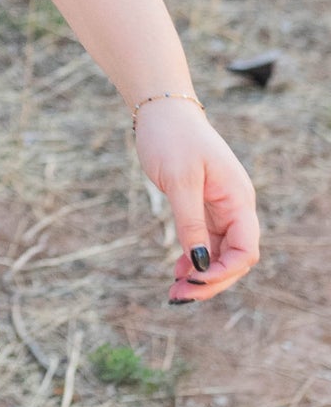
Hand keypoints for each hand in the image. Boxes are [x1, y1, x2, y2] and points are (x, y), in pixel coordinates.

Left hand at [133, 101, 259, 302]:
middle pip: (234, 258)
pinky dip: (193, 257)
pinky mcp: (204, 205)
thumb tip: (199, 263)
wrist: (162, 109)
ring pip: (219, 252)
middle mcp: (235, 206)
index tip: (192, 281)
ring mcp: (220, 207)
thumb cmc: (172, 138)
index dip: (223, 272)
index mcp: (238, 199)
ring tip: (174, 291)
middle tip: (178, 297)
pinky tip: (177, 270)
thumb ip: (191, 223)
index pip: (245, 250)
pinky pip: (205, 240)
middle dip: (210, 281)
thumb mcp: (180, 181)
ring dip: (200, 274)